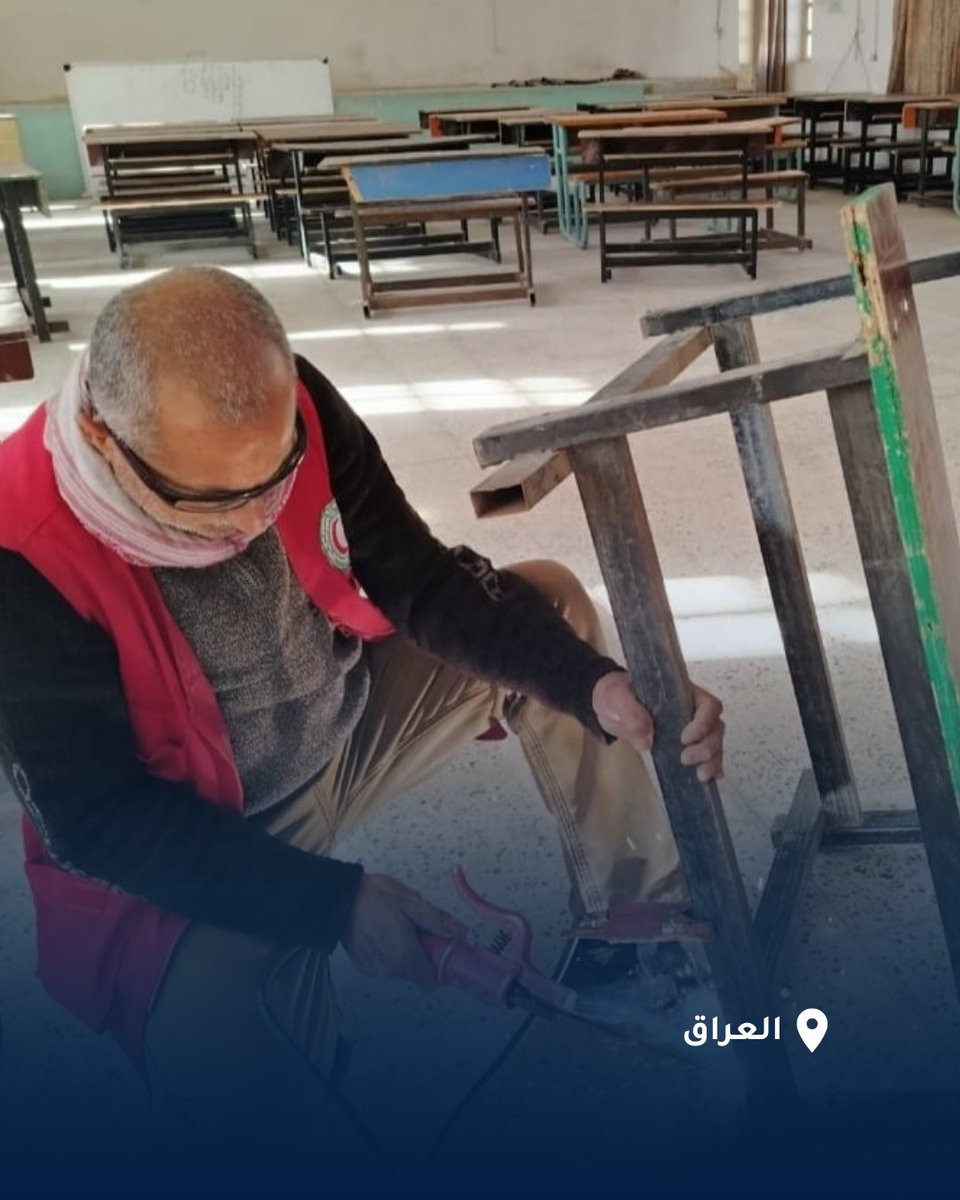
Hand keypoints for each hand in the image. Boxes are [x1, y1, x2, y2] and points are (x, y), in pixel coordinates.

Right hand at [341, 873, 467, 990]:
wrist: (338, 898)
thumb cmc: (376, 897)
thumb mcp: (412, 902)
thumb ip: (438, 921)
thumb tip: (462, 933)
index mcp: (405, 956)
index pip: (432, 979)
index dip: (441, 967)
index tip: (442, 950)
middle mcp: (390, 970)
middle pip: (418, 972)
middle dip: (423, 954)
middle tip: (417, 930)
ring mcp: (376, 970)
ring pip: (402, 969)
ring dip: (405, 954)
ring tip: (396, 927)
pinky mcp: (364, 967)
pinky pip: (386, 966)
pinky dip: (389, 954)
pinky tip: (383, 933)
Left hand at [592, 672, 724, 781]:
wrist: (608, 705)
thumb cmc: (616, 695)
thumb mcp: (616, 697)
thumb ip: (630, 712)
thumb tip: (646, 739)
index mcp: (680, 693)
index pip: (708, 705)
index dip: (704, 723)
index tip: (684, 738)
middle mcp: (690, 709)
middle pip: (716, 726)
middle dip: (707, 746)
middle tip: (685, 759)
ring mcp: (690, 727)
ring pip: (714, 742)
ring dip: (712, 759)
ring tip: (700, 775)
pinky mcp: (685, 744)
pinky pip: (705, 754)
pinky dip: (711, 765)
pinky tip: (711, 777)